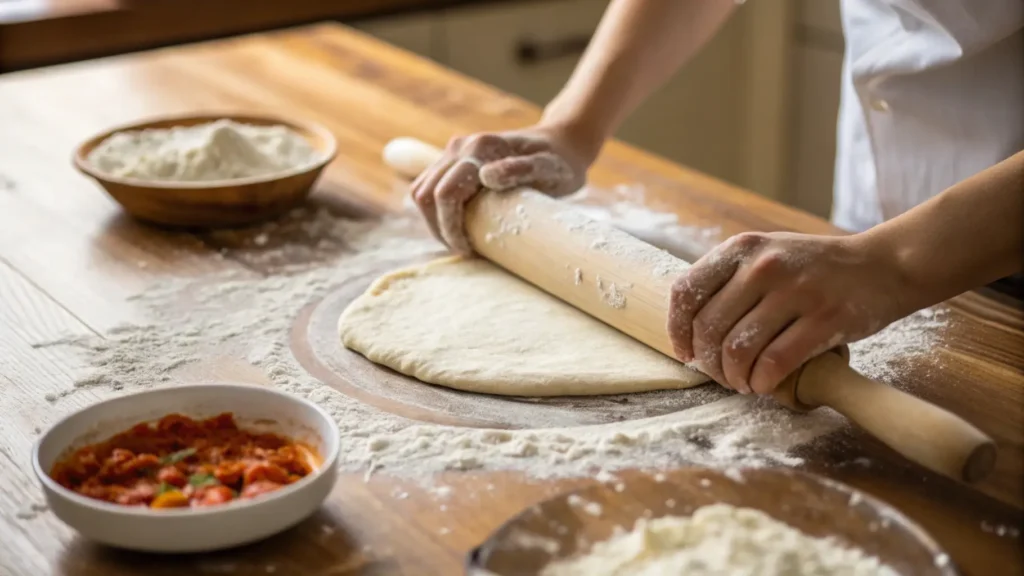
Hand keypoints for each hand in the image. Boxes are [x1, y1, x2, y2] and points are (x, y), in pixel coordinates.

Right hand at [411, 123, 596, 253]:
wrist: (560, 143)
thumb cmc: (560, 162)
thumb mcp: (550, 169)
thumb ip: (521, 169)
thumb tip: (486, 176)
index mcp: (480, 148)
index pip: (445, 193)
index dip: (450, 227)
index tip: (469, 250)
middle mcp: (460, 146)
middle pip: (426, 194)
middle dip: (440, 228)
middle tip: (465, 251)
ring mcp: (453, 150)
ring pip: (421, 191)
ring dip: (434, 221)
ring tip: (460, 241)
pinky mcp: (453, 160)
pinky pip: (429, 187)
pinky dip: (435, 211)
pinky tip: (457, 226)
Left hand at [667, 231, 908, 394]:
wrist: (882, 265)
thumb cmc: (815, 268)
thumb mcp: (767, 254)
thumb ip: (730, 279)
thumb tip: (690, 328)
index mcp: (742, 248)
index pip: (686, 293)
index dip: (678, 331)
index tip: (686, 353)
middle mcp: (764, 265)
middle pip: (709, 328)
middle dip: (709, 364)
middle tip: (722, 376)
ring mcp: (796, 291)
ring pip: (738, 349)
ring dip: (734, 377)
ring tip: (743, 383)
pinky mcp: (825, 319)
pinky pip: (775, 362)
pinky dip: (762, 382)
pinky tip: (764, 385)